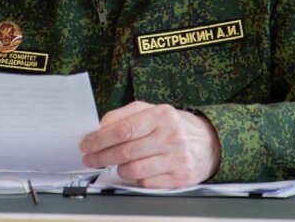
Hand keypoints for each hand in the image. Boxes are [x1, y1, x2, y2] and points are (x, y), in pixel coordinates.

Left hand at [79, 101, 220, 188]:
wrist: (208, 142)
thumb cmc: (171, 125)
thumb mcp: (150, 111)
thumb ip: (123, 116)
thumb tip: (98, 128)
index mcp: (161, 115)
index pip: (123, 129)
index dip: (100, 139)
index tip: (87, 144)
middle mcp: (171, 136)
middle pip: (125, 151)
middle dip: (101, 156)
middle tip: (90, 158)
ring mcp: (177, 158)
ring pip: (134, 170)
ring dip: (118, 169)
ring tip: (116, 163)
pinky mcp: (180, 177)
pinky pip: (147, 183)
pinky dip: (136, 179)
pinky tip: (137, 170)